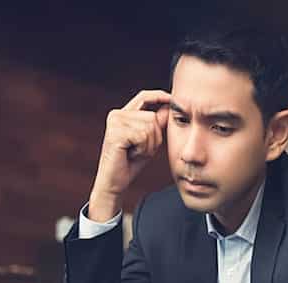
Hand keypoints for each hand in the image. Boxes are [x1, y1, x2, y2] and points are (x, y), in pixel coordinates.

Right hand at [90, 90, 170, 221]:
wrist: (115, 181)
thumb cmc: (131, 162)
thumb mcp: (149, 141)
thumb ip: (156, 125)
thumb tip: (168, 108)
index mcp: (124, 114)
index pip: (144, 96)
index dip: (159, 96)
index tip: (172, 99)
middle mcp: (117, 115)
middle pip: (152, 117)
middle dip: (155, 138)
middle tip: (140, 150)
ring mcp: (115, 122)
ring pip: (149, 127)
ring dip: (149, 145)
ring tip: (135, 152)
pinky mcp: (115, 133)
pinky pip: (143, 136)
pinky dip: (142, 149)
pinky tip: (131, 155)